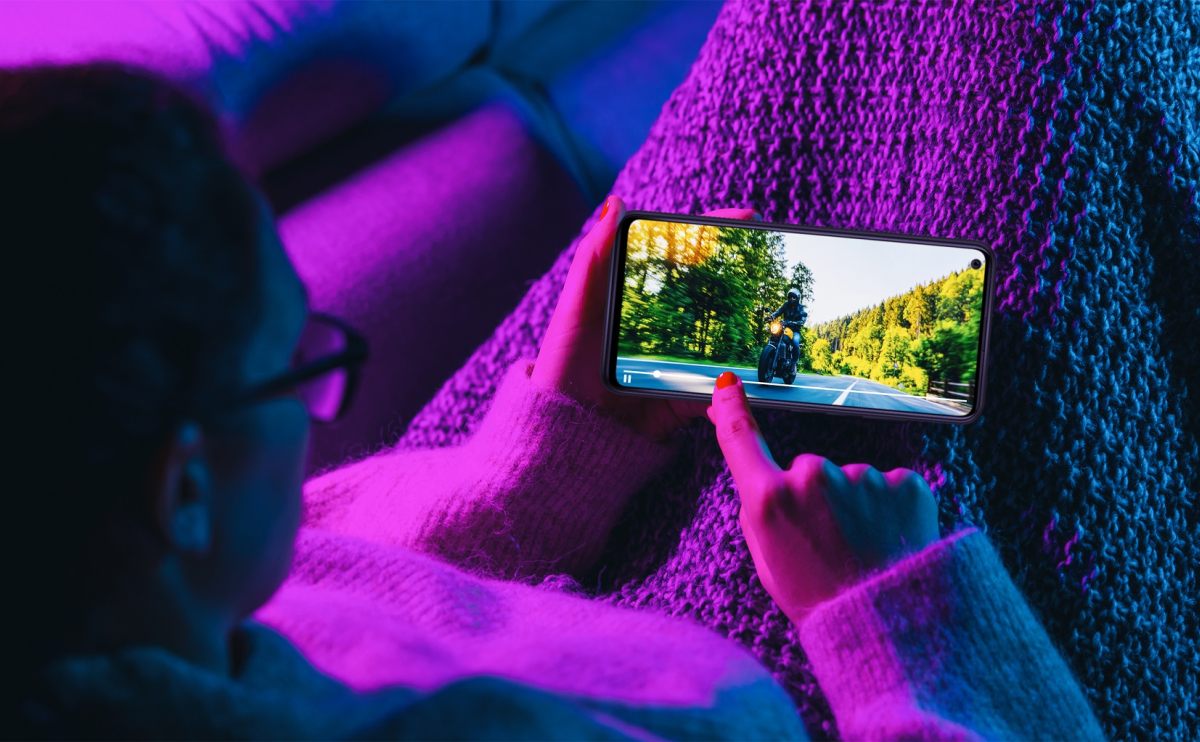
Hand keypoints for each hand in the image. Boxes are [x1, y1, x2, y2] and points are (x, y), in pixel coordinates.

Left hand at [531, 195, 758, 441]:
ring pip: (724, 343)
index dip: (713, 234)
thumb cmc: (563, 366)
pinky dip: (734, 391)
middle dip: (745, 280)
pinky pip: (717, 394)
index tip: (746, 217)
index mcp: (637, 300)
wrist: (565, 434)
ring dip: (750, 333)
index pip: (681, 258)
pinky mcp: (683, 400)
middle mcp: (663, 328)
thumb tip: (615, 203)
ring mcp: (677, 363)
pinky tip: (752, 379)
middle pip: (712, 296)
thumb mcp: (576, 309)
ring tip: (778, 315)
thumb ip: (593, 258)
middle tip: (775, 259)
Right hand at [705, 372, 939, 624]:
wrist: (889, 625)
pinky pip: (887, 486)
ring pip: (850, 481)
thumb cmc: (820, 600)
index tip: (727, 386)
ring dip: (855, 506)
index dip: (730, 408)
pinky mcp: (903, 482)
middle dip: (815, 497)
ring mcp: (861, 477)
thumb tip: (756, 478)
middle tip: (828, 543)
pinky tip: (889, 539)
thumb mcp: (766, 562)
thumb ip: (757, 513)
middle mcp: (813, 477)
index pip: (741, 438)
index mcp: (770, 500)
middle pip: (807, 471)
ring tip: (863, 549)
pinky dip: (888, 508)